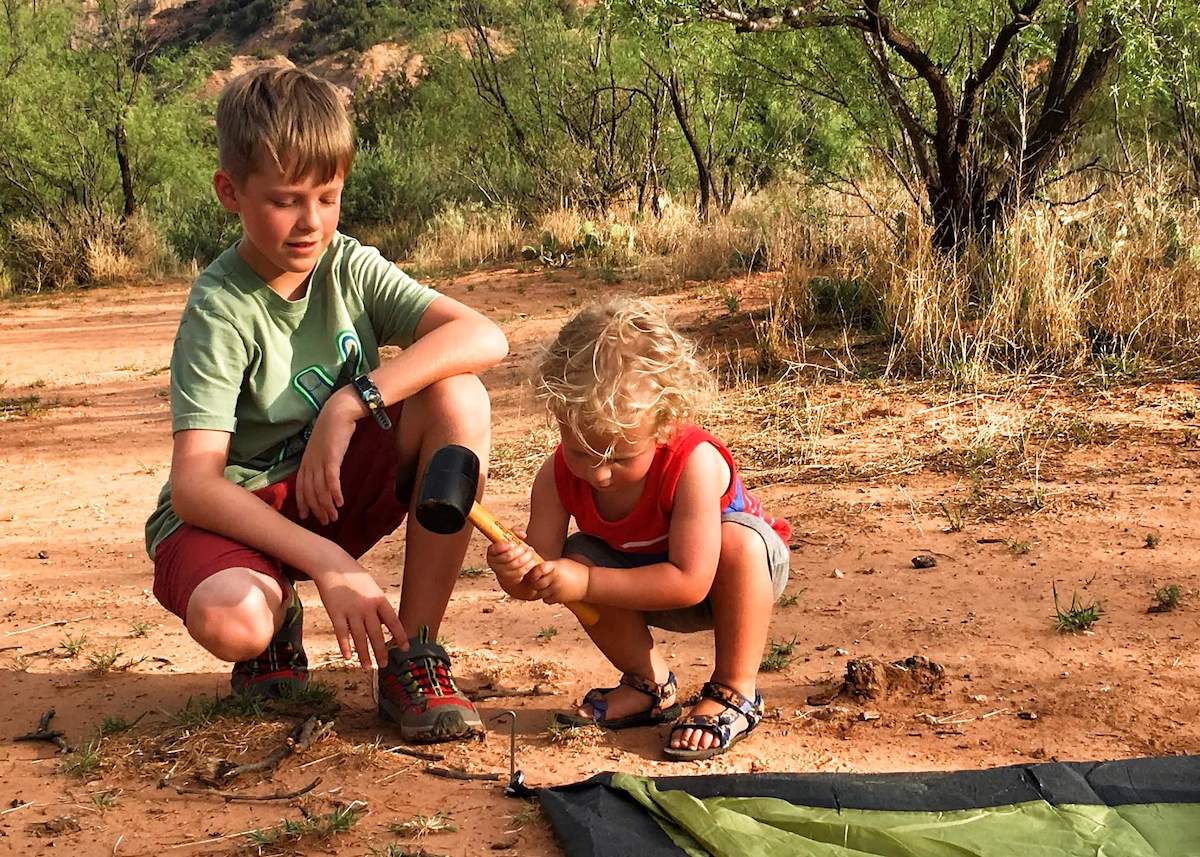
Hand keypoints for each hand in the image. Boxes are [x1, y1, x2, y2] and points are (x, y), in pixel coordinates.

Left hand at [297, 393, 358, 524]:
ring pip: (320, 489)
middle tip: (325, 521)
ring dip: (326, 505)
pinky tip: (340, 503)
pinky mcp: (331, 458)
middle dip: (317, 509)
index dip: (303, 503)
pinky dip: (334, 493)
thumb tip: (324, 471)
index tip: (306, 516)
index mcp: (306, 461)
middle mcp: (310, 463)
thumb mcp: (322, 446)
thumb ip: (321, 459)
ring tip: (333, 517)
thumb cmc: (332, 428)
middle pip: (310, 492)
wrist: (337, 412)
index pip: (301, 487)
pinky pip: (331, 480)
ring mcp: (319, 461)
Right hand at [312, 552, 406, 669]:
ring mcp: (350, 611)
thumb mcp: (372, 587)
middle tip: (383, 665)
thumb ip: (378, 605)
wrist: (332, 565)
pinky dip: (345, 646)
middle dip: (380, 651)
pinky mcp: (335, 613)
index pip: (393, 621)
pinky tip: (348, 657)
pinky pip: (342, 634)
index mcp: (379, 599)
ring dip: (363, 654)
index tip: (404, 648)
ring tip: (367, 667)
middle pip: (375, 634)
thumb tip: (384, 623)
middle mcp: (366, 607)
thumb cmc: (354, 576)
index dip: (399, 636)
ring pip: (359, 638)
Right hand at [486, 531, 538, 599]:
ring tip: (531, 552)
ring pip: (515, 565)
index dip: (503, 546)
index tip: (511, 544)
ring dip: (526, 558)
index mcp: (492, 552)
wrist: (511, 567)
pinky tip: (531, 561)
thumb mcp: (510, 538)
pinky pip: (520, 572)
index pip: (494, 549)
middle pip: (508, 556)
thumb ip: (515, 532)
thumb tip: (523, 534)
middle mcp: (494, 563)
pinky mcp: (510, 580)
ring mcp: (501, 573)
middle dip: (520, 550)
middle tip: (526, 547)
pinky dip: (528, 566)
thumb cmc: (510, 550)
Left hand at [527, 557, 589, 605]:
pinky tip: (553, 592)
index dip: (533, 572)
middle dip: (536, 583)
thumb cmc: (574, 570)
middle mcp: (554, 578)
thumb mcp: (561, 563)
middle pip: (536, 584)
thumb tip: (532, 566)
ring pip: (540, 593)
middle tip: (539, 581)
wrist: (588, 583)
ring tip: (548, 586)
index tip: (535, 573)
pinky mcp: (559, 598)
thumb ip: (548, 566)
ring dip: (541, 591)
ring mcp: (556, 589)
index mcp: (554, 567)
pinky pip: (546, 600)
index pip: (537, 570)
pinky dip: (547, 597)